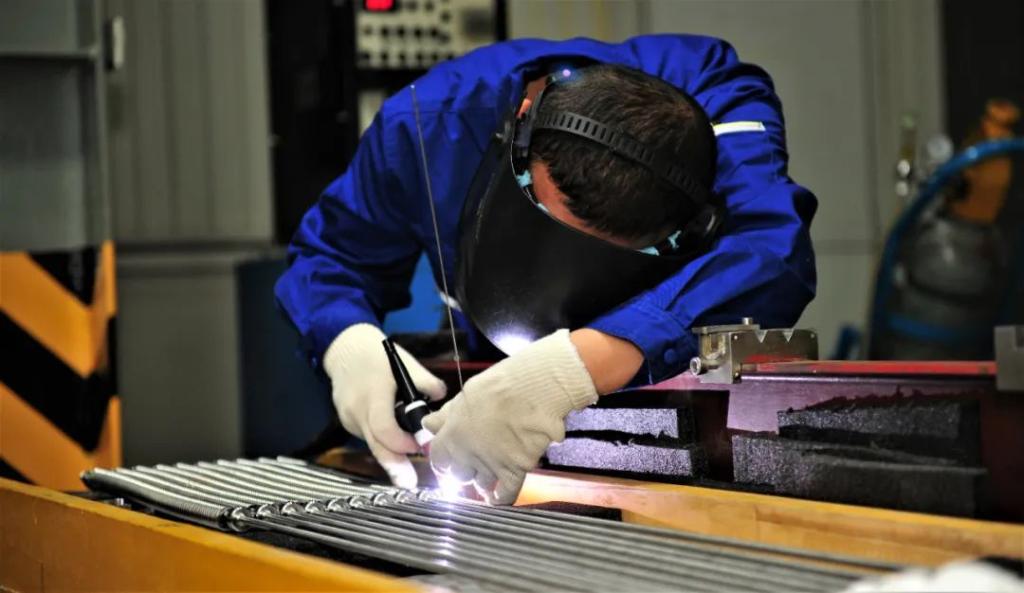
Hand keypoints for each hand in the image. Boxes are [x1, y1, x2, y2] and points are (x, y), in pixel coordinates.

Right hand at [323, 323, 446, 487]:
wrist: (345, 349)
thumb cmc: (378, 355)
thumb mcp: (405, 363)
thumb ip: (426, 383)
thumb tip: (443, 402)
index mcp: (374, 394)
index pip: (384, 428)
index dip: (402, 442)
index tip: (418, 446)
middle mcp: (358, 409)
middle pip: (376, 445)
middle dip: (394, 466)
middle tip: (409, 483)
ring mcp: (349, 417)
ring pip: (372, 442)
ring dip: (390, 450)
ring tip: (407, 456)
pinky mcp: (346, 421)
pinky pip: (367, 435)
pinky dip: (381, 438)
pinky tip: (391, 433)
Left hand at [422, 329, 596, 503]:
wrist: (536, 389)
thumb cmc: (503, 383)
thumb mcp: (468, 393)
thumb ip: (448, 414)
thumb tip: (429, 424)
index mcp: (453, 433)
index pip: (438, 458)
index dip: (443, 460)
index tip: (449, 460)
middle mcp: (468, 452)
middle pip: (458, 474)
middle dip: (464, 470)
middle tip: (473, 461)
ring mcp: (492, 463)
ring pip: (480, 484)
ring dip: (483, 481)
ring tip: (489, 474)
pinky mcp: (516, 470)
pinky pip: (505, 494)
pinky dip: (502, 498)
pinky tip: (499, 497)